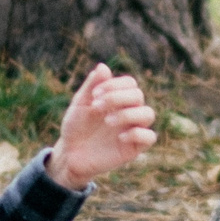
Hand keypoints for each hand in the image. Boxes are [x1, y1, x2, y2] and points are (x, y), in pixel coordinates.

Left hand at [47, 63, 157, 189]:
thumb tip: (103, 66)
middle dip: (117, 98)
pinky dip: (137, 133)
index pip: (130, 83)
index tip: (94, 95)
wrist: (69, 154)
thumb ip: (92, 85)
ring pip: (148, 114)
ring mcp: (133, 129)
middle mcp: (129, 112)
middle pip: (138, 95)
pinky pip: (150, 137)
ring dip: (127, 114)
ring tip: (107, 121)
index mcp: (119, 99)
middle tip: (96, 107)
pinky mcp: (134, 148)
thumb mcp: (80, 103)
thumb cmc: (76, 127)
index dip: (114, 85)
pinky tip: (119, 137)